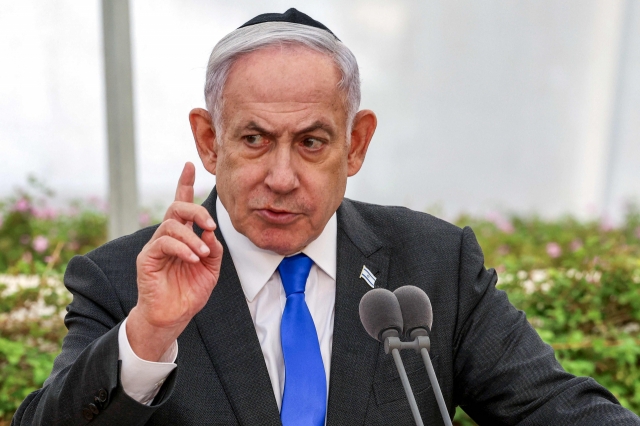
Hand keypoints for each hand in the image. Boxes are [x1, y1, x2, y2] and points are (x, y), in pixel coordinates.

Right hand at [127, 162, 222, 360]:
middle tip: (212, 224)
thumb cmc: (190, 293)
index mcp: (183, 236)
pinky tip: (192, 258)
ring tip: (202, 253)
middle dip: (196, 209)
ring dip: (191, 237)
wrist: (173, 317)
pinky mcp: (147, 259)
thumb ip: (213, 248)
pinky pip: (164, 243)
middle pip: (177, 207)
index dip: (184, 183)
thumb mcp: (211, 269)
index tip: (190, 165)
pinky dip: (182, 248)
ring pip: (171, 224)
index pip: (182, 204)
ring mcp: (155, 246)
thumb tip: (211, 229)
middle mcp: (168, 237)